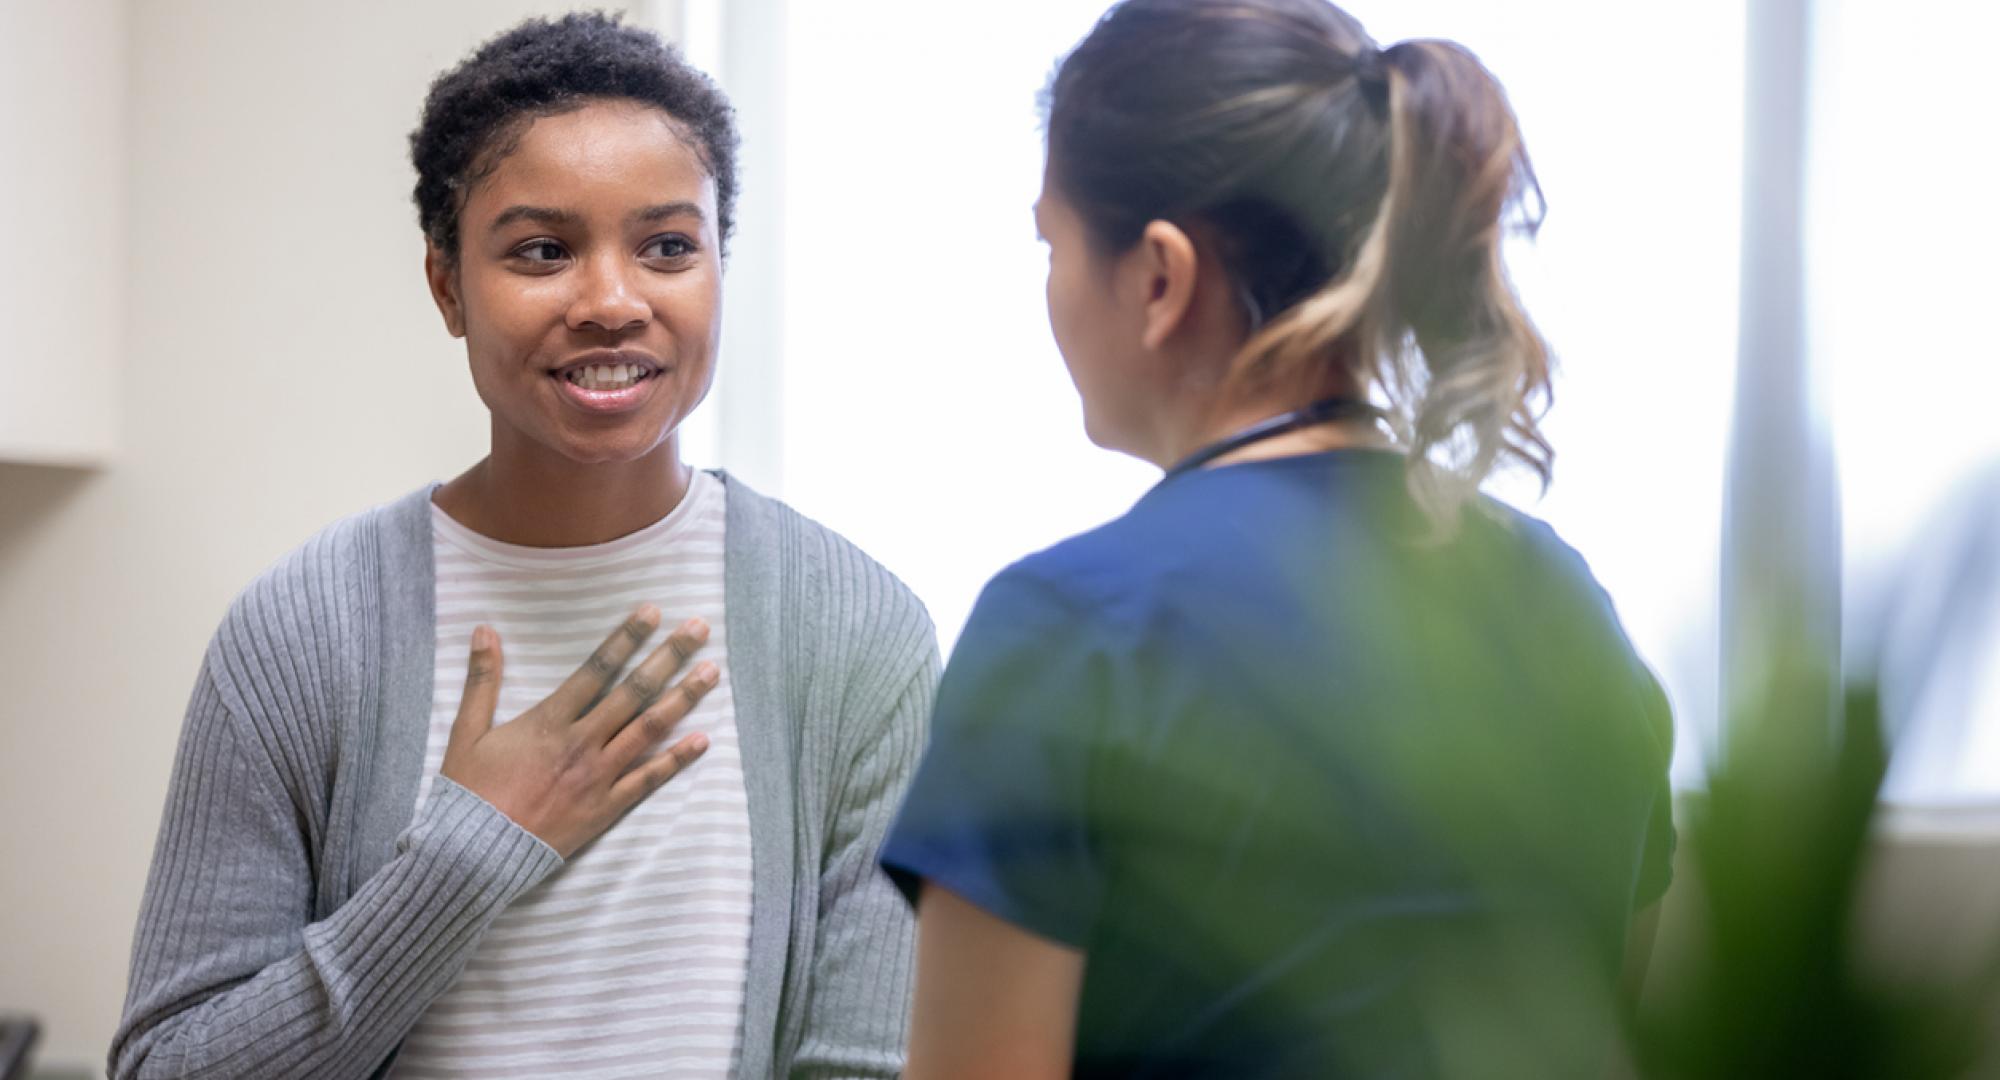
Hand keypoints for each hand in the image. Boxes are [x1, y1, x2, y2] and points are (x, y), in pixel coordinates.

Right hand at [439, 605, 717, 857]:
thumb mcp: (467, 731)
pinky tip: (702, 740)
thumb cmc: (468, 793)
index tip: (653, 611)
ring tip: (711, 672)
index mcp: (550, 721)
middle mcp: (581, 743)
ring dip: (683, 698)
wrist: (472, 855)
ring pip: (649, 730)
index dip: (627, 637)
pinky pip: (648, 780)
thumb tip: (485, 629)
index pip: (597, 668)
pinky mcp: (605, 808)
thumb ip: (482, 679)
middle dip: (669, 657)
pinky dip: (677, 759)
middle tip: (699, 629)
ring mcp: (598, 777)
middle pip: (634, 692)